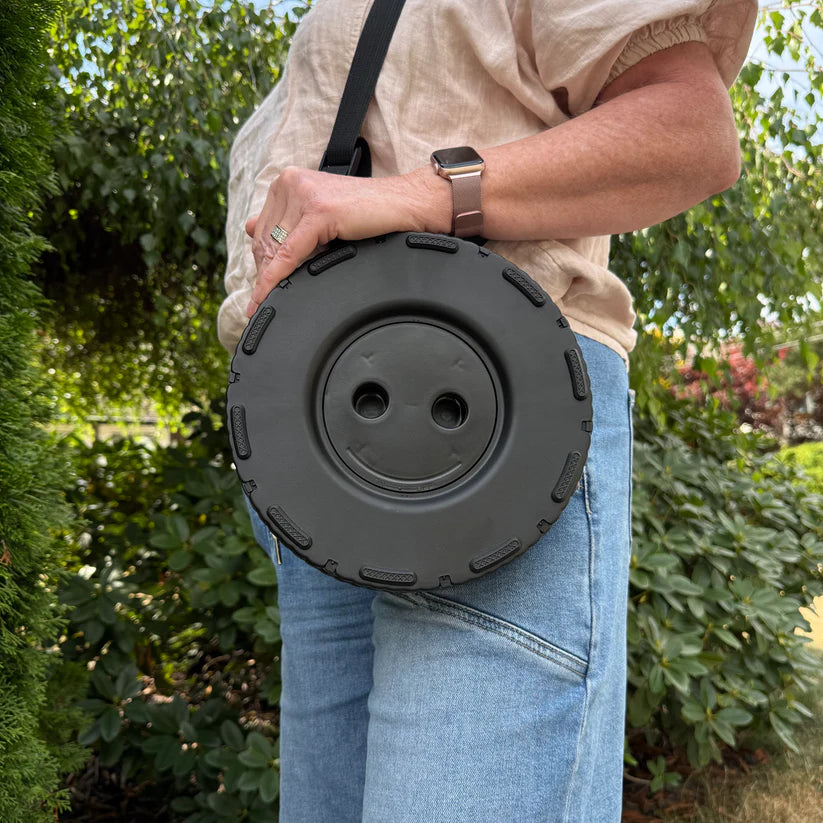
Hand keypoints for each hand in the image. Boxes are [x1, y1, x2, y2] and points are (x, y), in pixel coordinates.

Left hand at [244, 165, 439, 316]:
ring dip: (271, 280)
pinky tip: (264, 299)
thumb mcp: (320, 210)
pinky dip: (274, 280)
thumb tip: (248, 226)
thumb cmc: (369, 211)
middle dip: (266, 273)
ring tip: (269, 302)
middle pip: (264, 241)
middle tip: (267, 300)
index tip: (259, 288)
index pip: (261, 230)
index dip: (261, 262)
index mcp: (288, 180)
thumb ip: (285, 216)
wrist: (405, 203)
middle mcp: (291, 183)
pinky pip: (289, 255)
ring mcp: (304, 196)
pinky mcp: (318, 213)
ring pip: (274, 250)